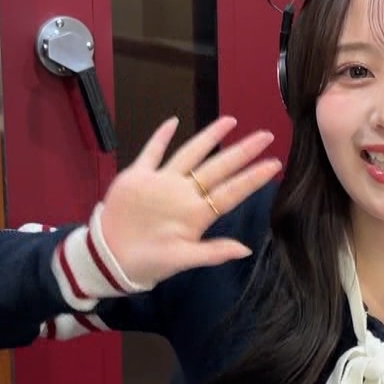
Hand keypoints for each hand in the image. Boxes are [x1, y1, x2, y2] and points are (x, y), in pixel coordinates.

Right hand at [99, 116, 281, 287]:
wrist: (110, 258)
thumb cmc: (149, 262)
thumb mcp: (182, 260)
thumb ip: (212, 253)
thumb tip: (245, 250)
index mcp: (197, 213)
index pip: (231, 191)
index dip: (252, 178)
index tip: (274, 164)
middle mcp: (184, 193)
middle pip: (218, 167)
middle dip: (242, 151)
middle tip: (266, 135)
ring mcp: (162, 183)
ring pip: (191, 154)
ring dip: (210, 137)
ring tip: (230, 121)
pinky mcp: (138, 177)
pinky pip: (152, 153)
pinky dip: (161, 137)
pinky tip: (173, 122)